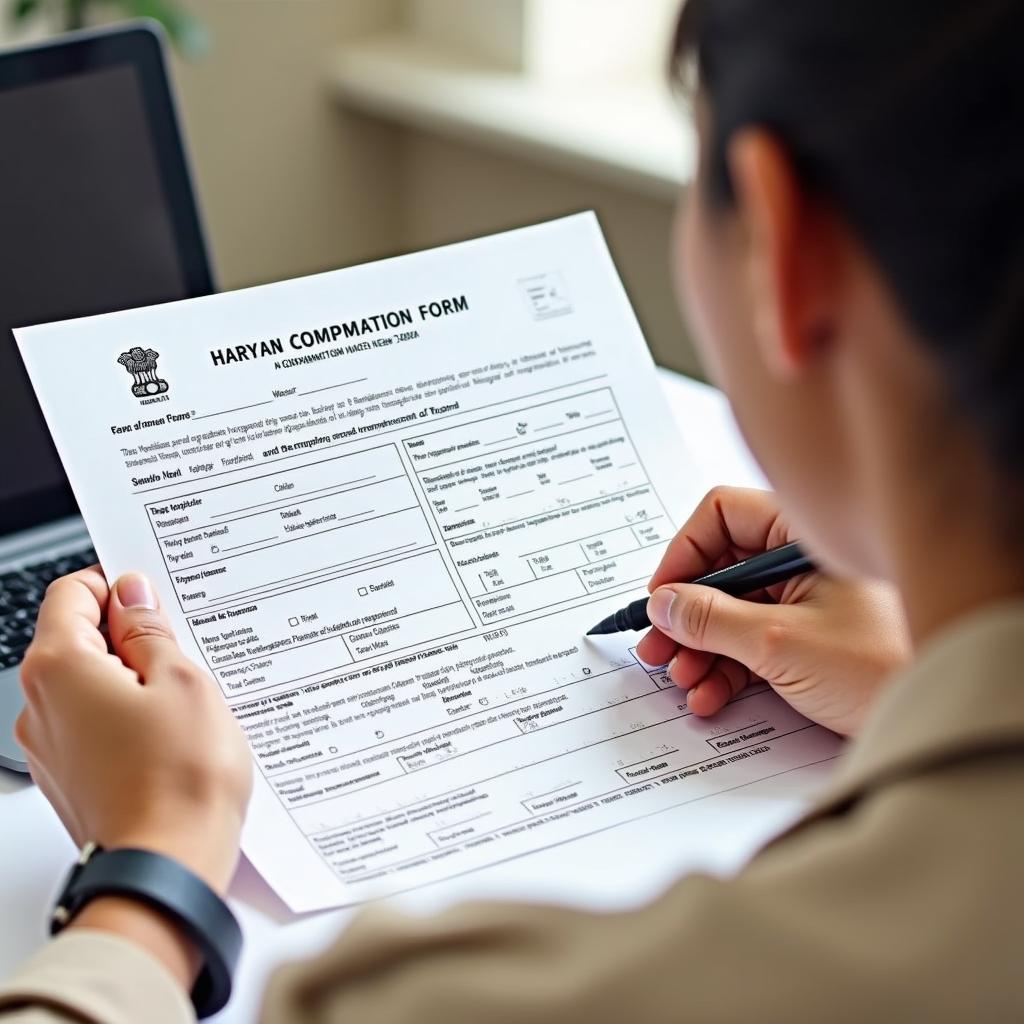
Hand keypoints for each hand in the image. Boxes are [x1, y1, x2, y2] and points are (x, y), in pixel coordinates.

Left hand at [16, 568, 251, 894]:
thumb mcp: (183, 680)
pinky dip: (129, 718)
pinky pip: (95, 725)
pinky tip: (173, 734)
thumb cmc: (180, 780)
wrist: (168, 869)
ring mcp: (51, 748)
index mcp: (59, 669)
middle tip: (185, 647)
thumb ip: (151, 631)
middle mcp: (39, 707)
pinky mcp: (70, 779)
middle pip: (76, 639)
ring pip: (89, 685)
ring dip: (134, 678)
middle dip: (129, 635)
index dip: (116, 584)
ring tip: (186, 699)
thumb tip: (134, 599)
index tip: (154, 593)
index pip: (71, 593)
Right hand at [636, 487, 909, 735]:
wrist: (943, 714)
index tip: (664, 597)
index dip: (684, 554)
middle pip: (721, 569)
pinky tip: (712, 696)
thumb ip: (713, 619)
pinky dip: (728, 669)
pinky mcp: (812, 638)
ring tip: (685, 680)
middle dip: (686, 614)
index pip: (722, 515)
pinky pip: (753, 642)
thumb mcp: (780, 641)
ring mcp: (807, 600)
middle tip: (661, 647)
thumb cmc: (886, 664)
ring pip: (732, 611)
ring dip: (701, 648)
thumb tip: (665, 604)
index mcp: (803, 535)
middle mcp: (802, 560)